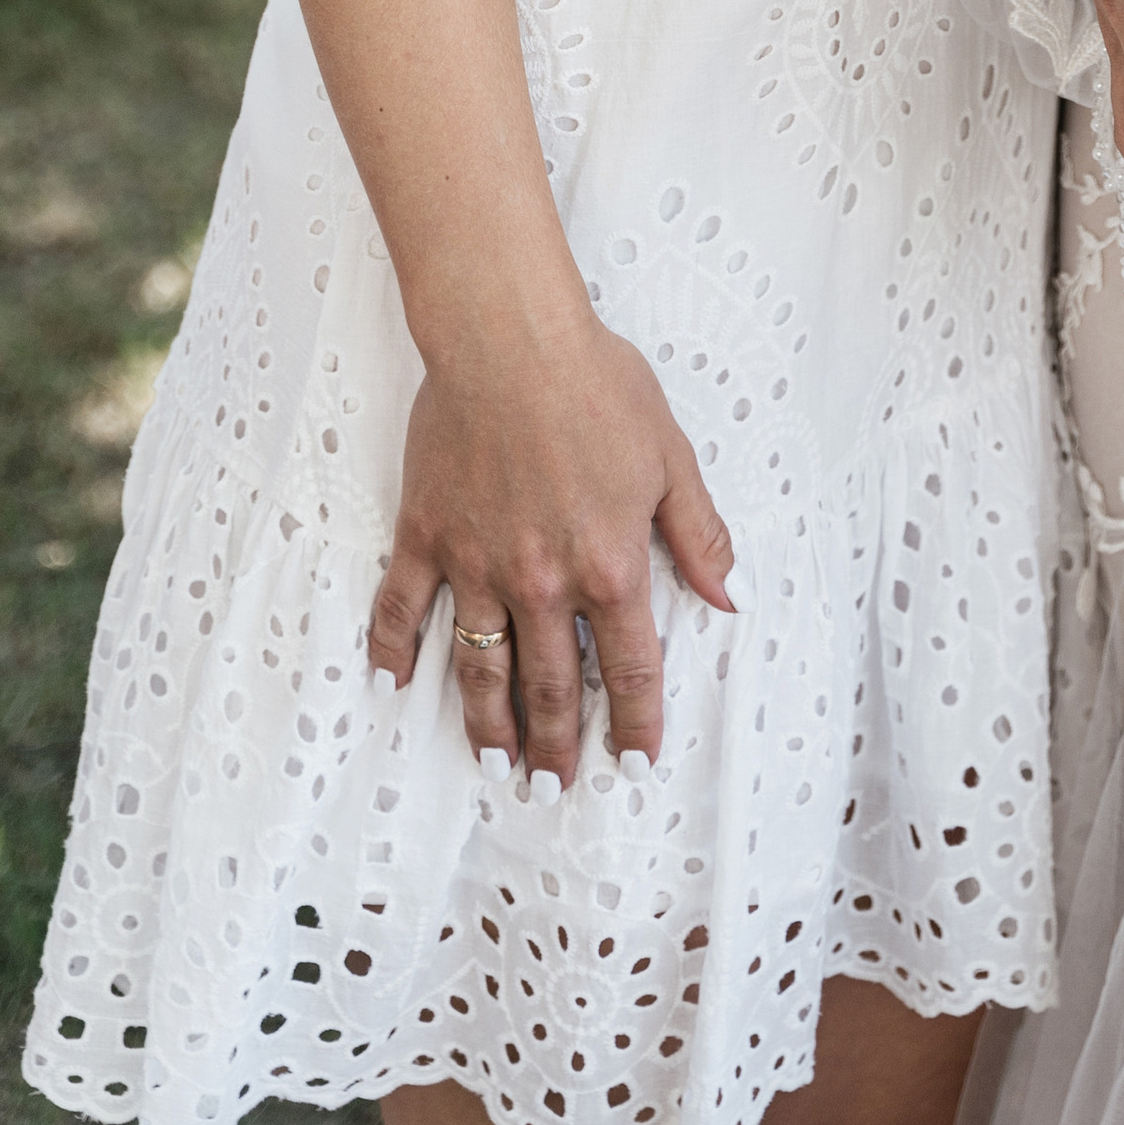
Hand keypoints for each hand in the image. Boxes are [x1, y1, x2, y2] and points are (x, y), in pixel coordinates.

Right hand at [366, 306, 736, 789]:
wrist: (509, 339)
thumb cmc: (596, 384)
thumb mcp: (671, 457)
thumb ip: (698, 535)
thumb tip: (729, 594)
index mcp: (608, 566)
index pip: (627, 667)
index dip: (634, 722)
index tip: (634, 761)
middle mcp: (541, 582)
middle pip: (549, 686)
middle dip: (556, 745)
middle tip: (555, 786)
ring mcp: (477, 565)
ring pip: (481, 668)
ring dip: (488, 726)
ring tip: (496, 765)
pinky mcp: (426, 537)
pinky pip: (402, 609)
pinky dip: (394, 652)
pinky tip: (396, 685)